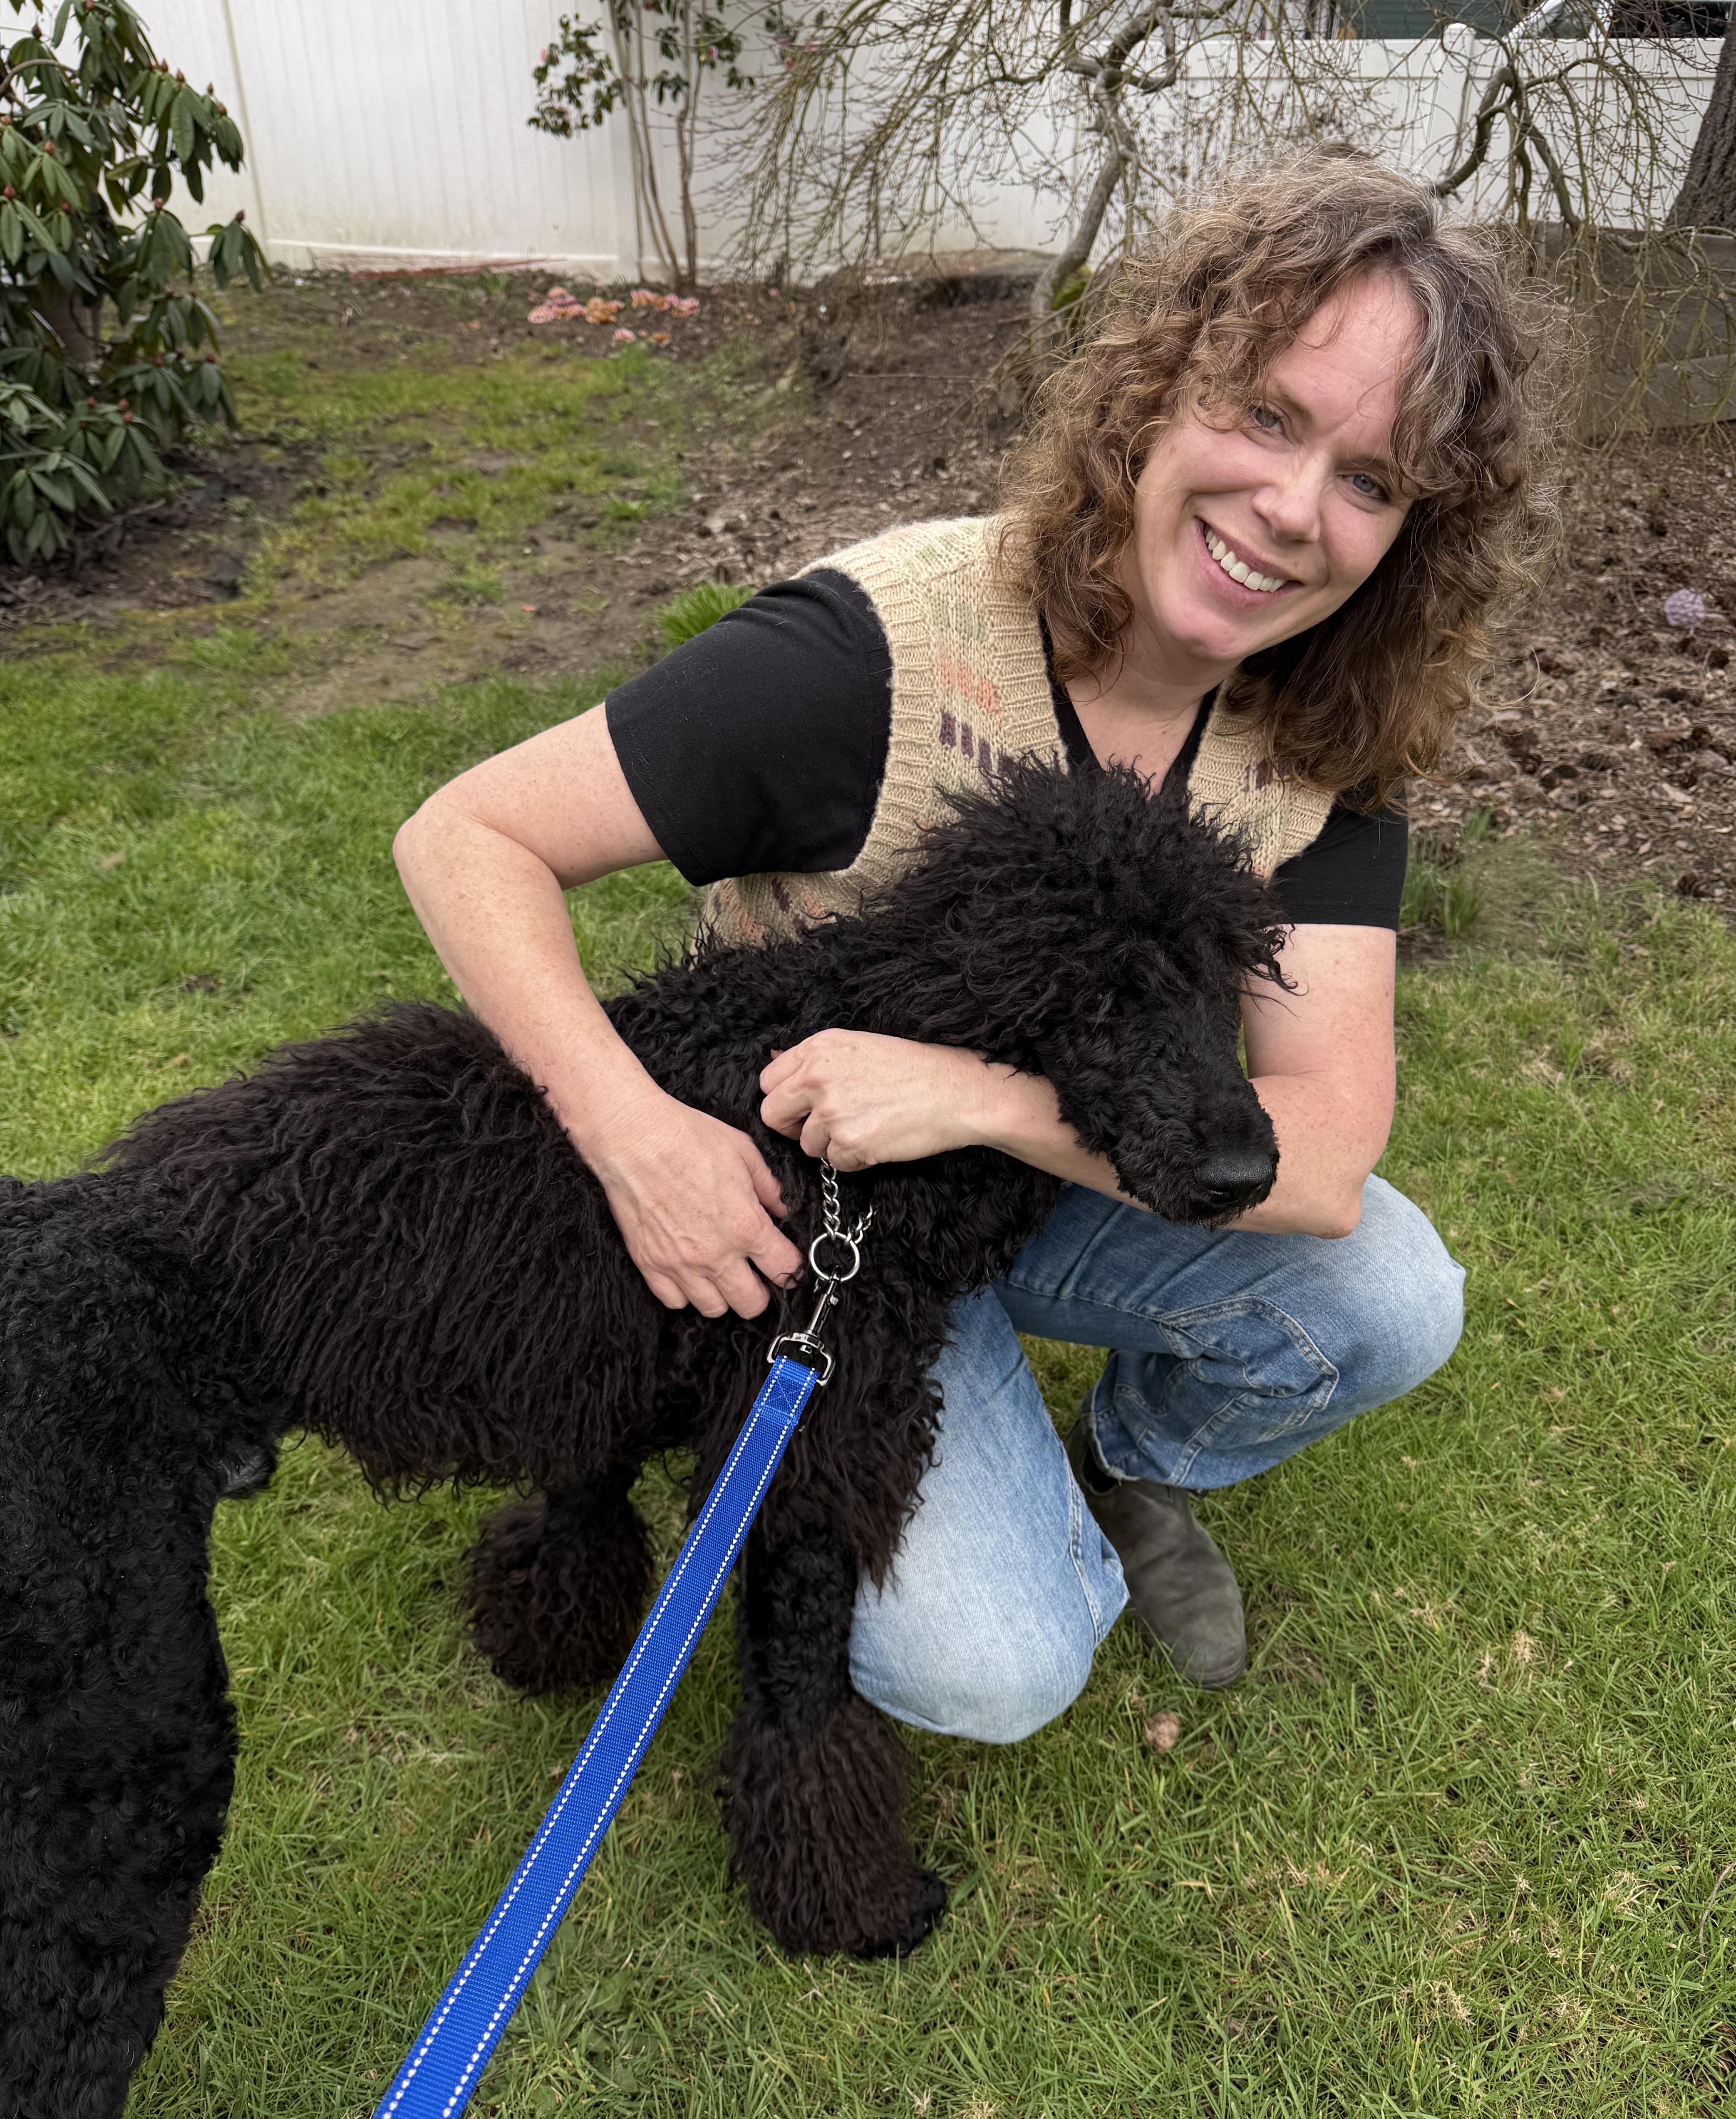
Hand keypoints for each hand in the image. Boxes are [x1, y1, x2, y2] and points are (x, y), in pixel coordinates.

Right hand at [584, 1084, 803, 1318]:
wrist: (632, 1136)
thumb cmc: (686, 1137)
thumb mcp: (744, 1152)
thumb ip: (768, 1187)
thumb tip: (781, 1209)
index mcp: (745, 1225)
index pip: (785, 1270)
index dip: (791, 1268)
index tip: (786, 1262)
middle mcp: (715, 1253)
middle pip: (752, 1304)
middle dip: (760, 1291)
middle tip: (755, 1274)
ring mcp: (680, 1263)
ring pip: (714, 1309)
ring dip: (723, 1295)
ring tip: (721, 1274)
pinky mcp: (649, 1264)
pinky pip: (674, 1301)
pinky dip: (685, 1293)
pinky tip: (689, 1272)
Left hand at [758, 1030, 996, 1169]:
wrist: (956, 1092)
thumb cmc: (912, 1068)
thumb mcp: (857, 1045)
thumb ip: (813, 1058)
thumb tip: (772, 1059)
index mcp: (818, 1049)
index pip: (768, 1082)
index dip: (784, 1098)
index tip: (802, 1106)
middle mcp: (817, 1077)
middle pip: (773, 1116)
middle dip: (793, 1126)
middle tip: (824, 1126)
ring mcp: (832, 1112)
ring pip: (805, 1144)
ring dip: (830, 1144)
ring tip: (865, 1126)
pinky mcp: (850, 1143)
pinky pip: (835, 1163)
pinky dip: (854, 1159)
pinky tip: (878, 1139)